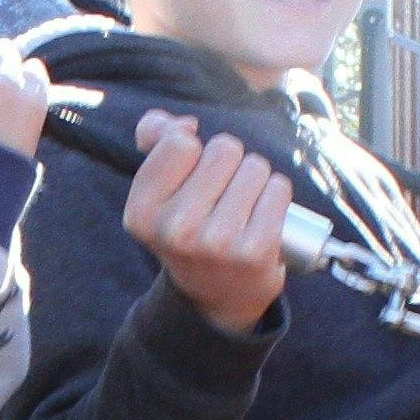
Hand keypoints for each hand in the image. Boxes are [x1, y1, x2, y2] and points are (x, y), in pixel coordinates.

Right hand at [119, 111, 291, 334]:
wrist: (219, 296)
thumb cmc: (191, 229)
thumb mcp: (160, 195)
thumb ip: (156, 145)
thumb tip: (176, 123)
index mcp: (141, 212)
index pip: (180, 142)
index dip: (194, 150)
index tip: (193, 175)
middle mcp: (175, 229)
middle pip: (223, 150)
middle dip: (229, 164)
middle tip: (222, 197)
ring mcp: (216, 242)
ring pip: (254, 167)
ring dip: (254, 179)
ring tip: (243, 208)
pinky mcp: (255, 250)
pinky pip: (278, 189)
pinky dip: (276, 195)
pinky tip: (264, 216)